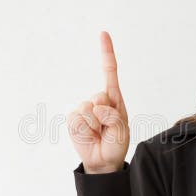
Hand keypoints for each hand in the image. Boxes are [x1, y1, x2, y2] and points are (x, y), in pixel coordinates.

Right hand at [67, 31, 129, 173]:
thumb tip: (96, 107)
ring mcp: (84, 109)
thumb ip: (113, 117)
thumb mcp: (122, 131)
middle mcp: (98, 100)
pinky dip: (84, 129)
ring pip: (87, 109)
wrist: (102, 162)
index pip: (109, 72)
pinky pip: (77, 118)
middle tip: (107, 129)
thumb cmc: (115, 144)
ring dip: (95, 125)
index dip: (106, 53)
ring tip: (98, 133)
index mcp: (114, 99)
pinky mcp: (73, 118)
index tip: (103, 33)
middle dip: (105, 115)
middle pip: (99, 97)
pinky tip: (88, 135)